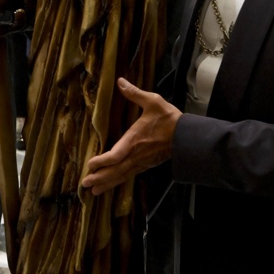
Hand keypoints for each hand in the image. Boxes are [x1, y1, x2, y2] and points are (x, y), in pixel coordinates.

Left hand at [80, 77, 180, 195]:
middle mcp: (136, 154)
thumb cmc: (170, 119)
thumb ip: (135, 94)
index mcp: (135, 140)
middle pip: (116, 170)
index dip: (102, 161)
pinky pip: (129, 175)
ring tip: (94, 191)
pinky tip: (110, 185)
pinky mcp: (145, 165)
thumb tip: (120, 81)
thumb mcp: (153, 102)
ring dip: (107, 183)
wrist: (188, 136)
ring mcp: (141, 162)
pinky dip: (118, 181)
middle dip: (100, 178)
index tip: (90, 164)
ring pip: (122, 176)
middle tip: (85, 185)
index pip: (116, 155)